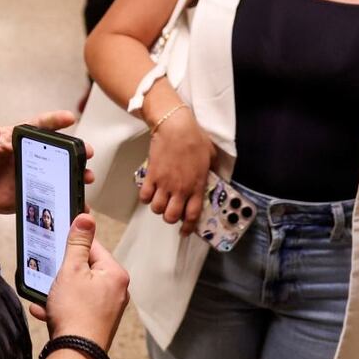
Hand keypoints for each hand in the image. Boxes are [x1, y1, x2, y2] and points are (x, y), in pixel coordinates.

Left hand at [0, 111, 93, 213]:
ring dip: (75, 175)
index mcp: (19, 138)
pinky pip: (50, 197)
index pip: (40, 126)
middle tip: (87, 153)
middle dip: (75, 151)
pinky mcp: (30, 195)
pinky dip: (64, 201)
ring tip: (87, 178)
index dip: (55, 120)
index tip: (70, 117)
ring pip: (59, 174)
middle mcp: (31, 155)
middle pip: (58, 151)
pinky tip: (76, 206)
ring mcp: (33, 175)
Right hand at [28, 214, 129, 348]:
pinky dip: (62, 305)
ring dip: (60, 289)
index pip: (93, 246)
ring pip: (79, 288)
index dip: (73, 243)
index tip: (59, 239)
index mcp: (115, 274)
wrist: (75, 354)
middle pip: (86, 268)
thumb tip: (86, 218)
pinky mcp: (97, 322)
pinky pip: (78, 306)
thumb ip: (77, 243)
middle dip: (64, 270)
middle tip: (51, 272)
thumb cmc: (75, 313)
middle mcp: (117, 291)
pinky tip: (46, 309)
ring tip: (47, 293)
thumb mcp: (71, 270)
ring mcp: (108, 308)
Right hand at [139, 106, 214, 235]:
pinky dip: (145, 198)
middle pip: (171, 216)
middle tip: (170, 211)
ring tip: (160, 200)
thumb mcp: (211, 155)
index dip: (187, 227)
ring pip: (156, 208)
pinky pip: (144, 196)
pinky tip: (149, 192)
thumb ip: (211, 169)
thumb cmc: (195, 138)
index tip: (184, 231)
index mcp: (196, 186)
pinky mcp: (151, 175)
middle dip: (170, 218)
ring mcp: (164, 183)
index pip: (192, 215)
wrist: (176, 127)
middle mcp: (180, 189)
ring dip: (158, 208)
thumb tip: (214, 174)